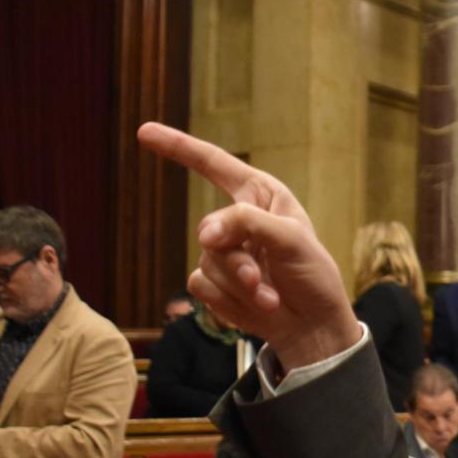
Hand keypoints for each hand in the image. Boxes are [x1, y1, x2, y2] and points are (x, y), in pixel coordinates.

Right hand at [137, 124, 359, 371]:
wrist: (313, 326)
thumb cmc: (313, 276)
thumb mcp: (292, 240)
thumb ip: (248, 223)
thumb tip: (203, 234)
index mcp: (261, 196)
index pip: (214, 164)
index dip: (179, 147)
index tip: (144, 132)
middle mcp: (239, 220)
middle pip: (209, 228)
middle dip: (235, 259)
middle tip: (258, 278)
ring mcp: (225, 252)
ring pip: (207, 260)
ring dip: (239, 284)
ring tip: (269, 296)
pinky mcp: (215, 282)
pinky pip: (200, 284)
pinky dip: (229, 299)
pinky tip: (255, 306)